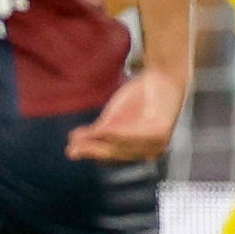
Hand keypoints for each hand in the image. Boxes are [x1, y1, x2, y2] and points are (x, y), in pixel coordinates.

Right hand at [66, 68, 186, 161]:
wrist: (163, 79)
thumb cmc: (140, 99)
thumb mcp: (114, 118)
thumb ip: (98, 132)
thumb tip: (73, 146)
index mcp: (138, 150)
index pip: (110, 154)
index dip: (91, 152)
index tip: (71, 150)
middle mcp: (148, 152)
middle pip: (114, 152)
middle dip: (92, 150)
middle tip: (72, 149)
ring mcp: (156, 145)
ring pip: (121, 145)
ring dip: (99, 144)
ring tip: (79, 140)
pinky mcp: (160, 134)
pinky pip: (134, 136)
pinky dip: (116, 134)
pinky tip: (101, 131)